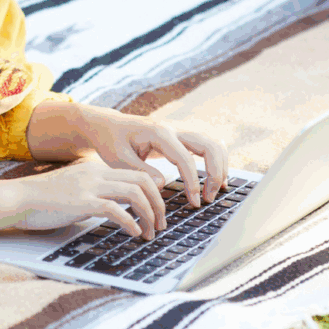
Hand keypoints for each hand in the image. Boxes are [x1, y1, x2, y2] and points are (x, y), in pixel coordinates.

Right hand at [15, 159, 164, 238]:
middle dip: (159, 204)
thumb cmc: (42, 200)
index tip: (156, 211)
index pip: (136, 173)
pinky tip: (133, 234)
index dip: (153, 193)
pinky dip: (131, 223)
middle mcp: (96, 173)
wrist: (17, 199)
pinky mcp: (83, 202)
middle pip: (144, 180)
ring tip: (150, 233)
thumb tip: (113, 209)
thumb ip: (92, 193)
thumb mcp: (73, 189)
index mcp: (95, 169)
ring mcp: (90, 186)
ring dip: (150, 215)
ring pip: (136, 194)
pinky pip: (118, 210)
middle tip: (161, 224)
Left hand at [77, 105, 227, 206]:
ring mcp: (180, 130)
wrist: (107, 125)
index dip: (193, 182)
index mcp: (159, 133)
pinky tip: (214, 179)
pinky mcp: (181, 136)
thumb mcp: (119, 159)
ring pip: (213, 143)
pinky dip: (216, 160)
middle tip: (209, 197)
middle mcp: (174, 128)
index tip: (195, 202)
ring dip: (220, 166)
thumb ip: (141, 171)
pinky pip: (207, 145)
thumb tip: (163, 184)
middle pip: (209, 145)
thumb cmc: (111, 142)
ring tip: (216, 190)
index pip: (185, 158)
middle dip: (216, 172)